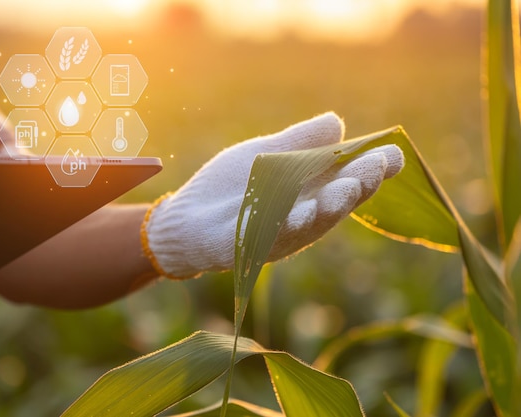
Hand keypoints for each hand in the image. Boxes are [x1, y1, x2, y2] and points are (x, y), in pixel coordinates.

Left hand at [141, 112, 403, 278]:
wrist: (186, 218)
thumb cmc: (229, 188)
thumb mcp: (266, 156)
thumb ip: (299, 143)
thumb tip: (337, 122)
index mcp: (310, 192)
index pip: (347, 180)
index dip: (370, 168)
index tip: (392, 153)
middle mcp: (302, 216)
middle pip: (336, 203)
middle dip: (357, 186)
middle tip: (376, 167)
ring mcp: (277, 234)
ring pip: (309, 223)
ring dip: (328, 207)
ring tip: (345, 189)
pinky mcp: (248, 246)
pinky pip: (268, 235)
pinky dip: (284, 223)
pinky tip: (298, 210)